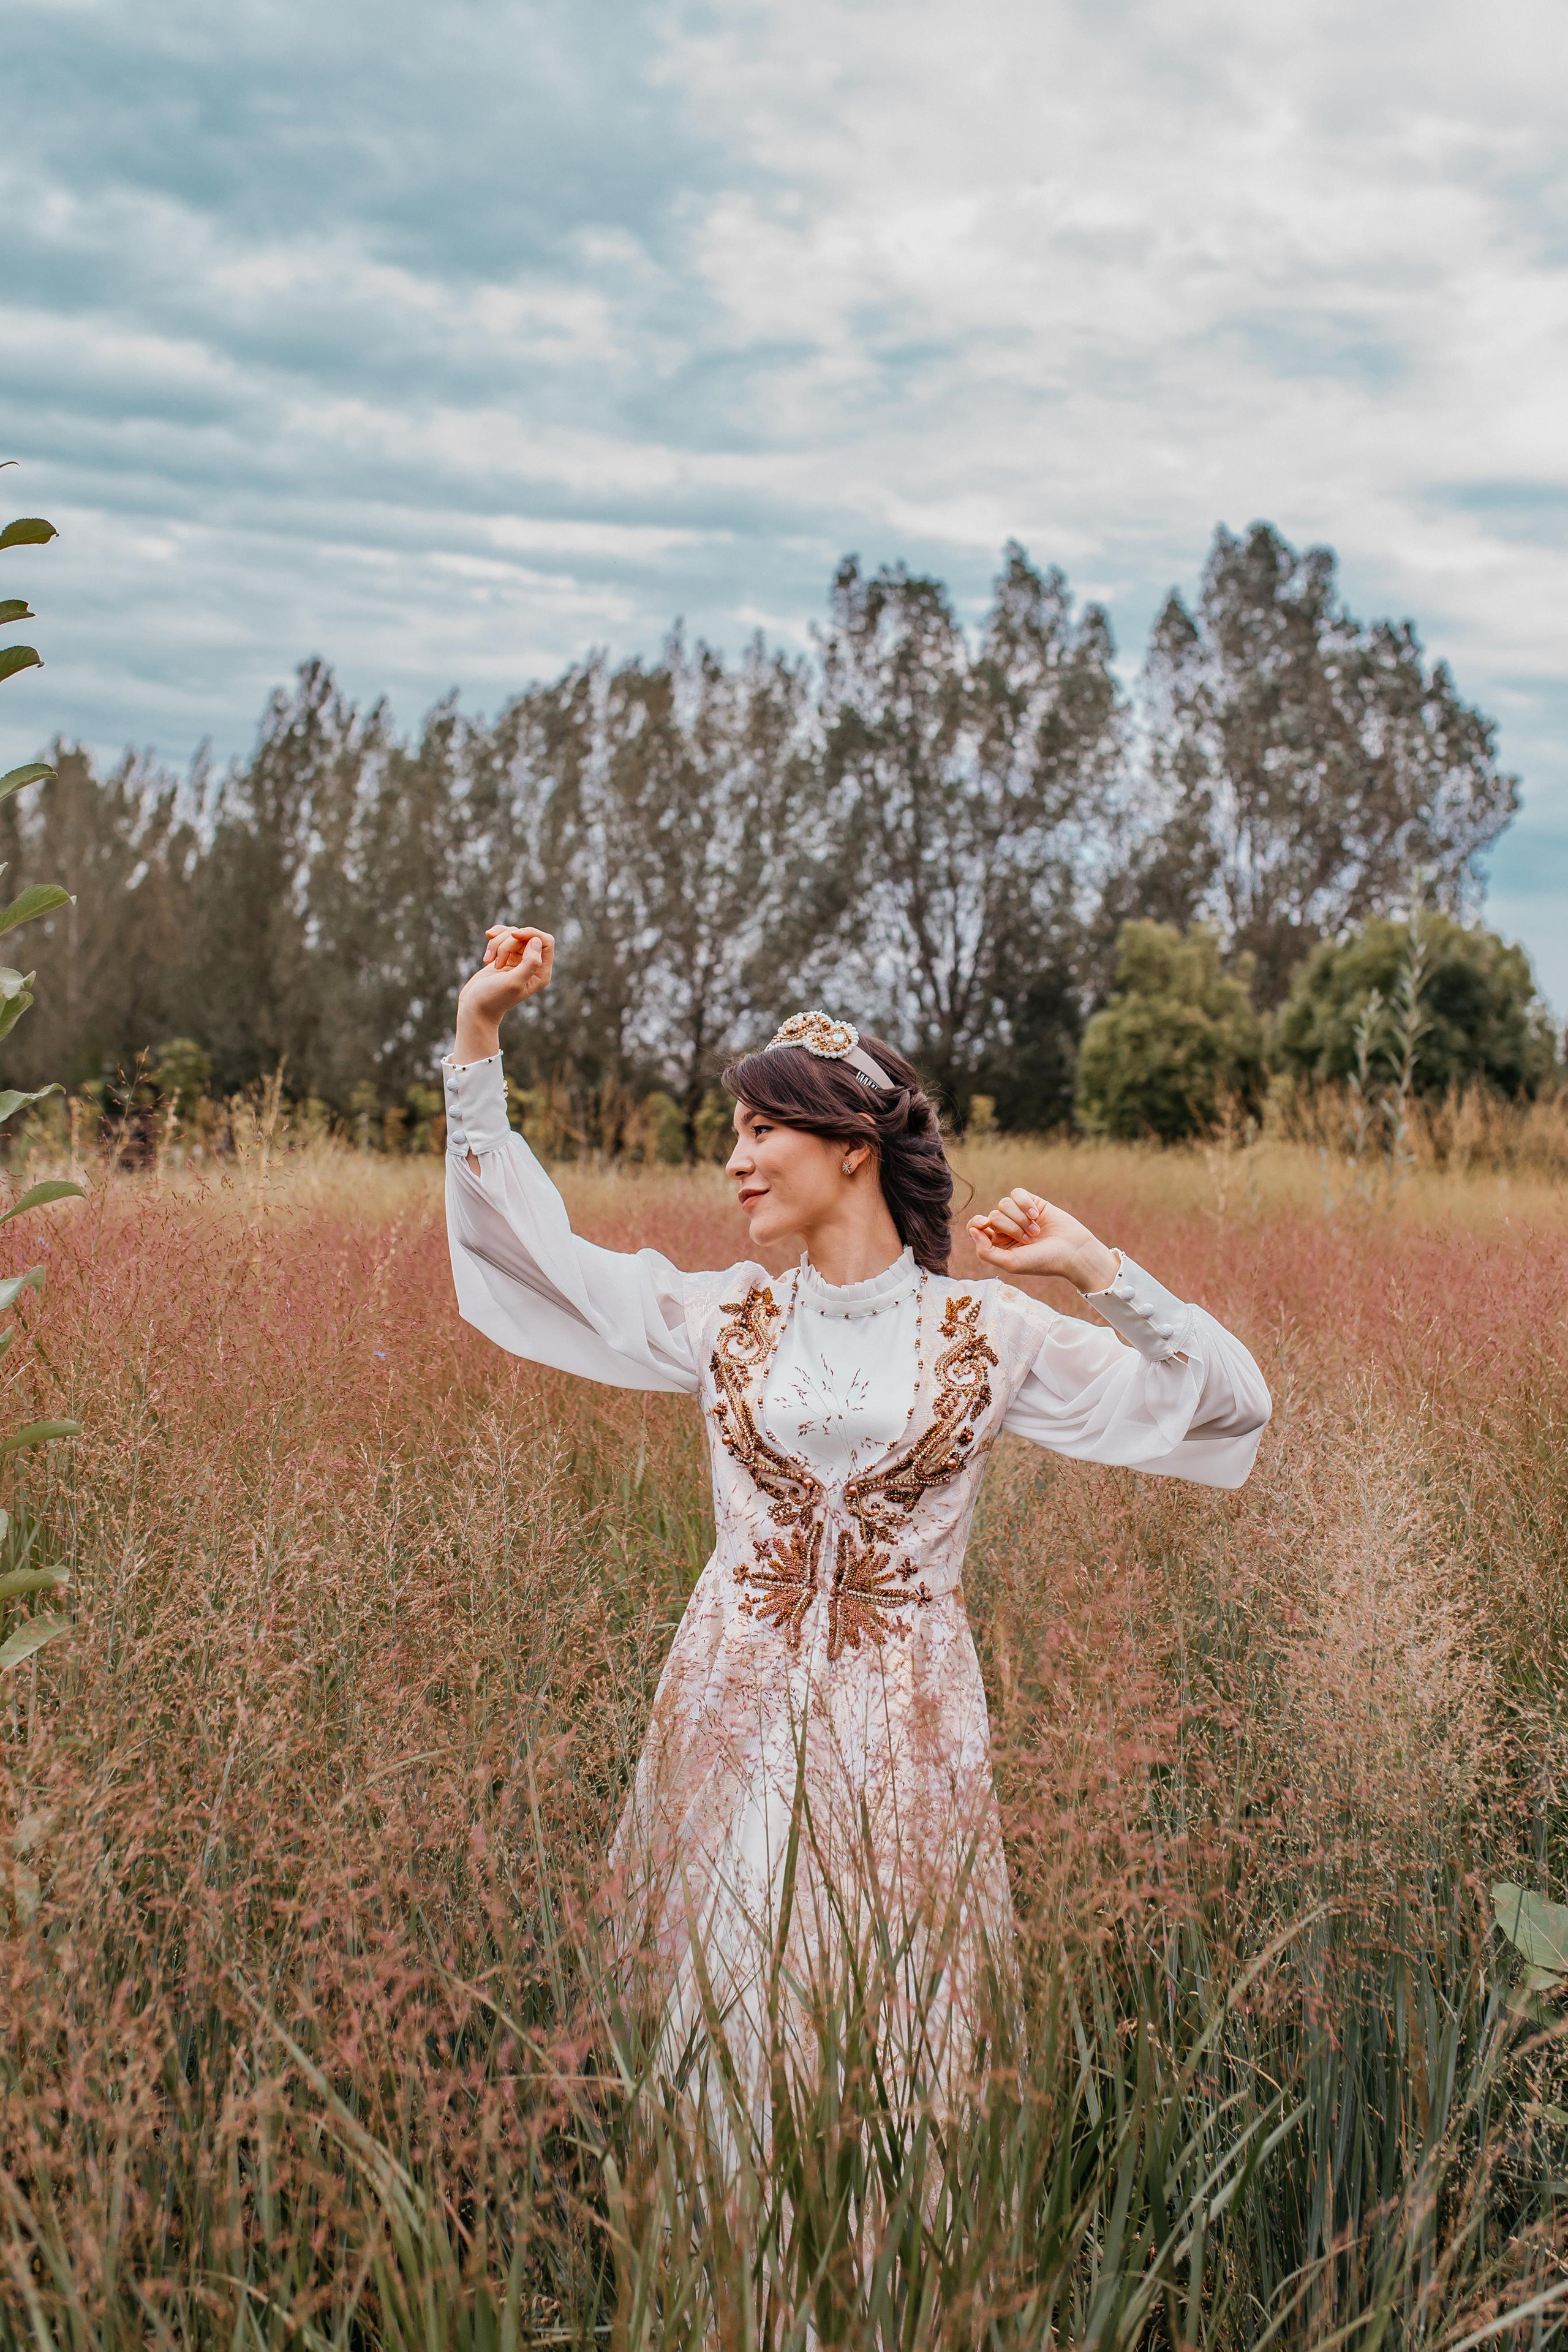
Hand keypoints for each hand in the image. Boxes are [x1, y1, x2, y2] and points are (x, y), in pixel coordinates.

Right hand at [454, 925, 553, 1062]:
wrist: (475, 1006)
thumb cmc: (493, 998)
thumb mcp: (514, 982)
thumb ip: (530, 963)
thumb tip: (537, 941)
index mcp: (542, 973)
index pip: (546, 941)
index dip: (531, 933)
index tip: (514, 935)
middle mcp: (533, 965)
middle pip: (527, 936)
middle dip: (508, 942)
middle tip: (498, 962)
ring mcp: (519, 959)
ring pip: (512, 934)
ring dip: (498, 944)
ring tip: (489, 961)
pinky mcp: (506, 956)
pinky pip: (503, 936)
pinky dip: (493, 941)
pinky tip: (486, 956)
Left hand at [968, 1188, 1118, 1293]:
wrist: (1072, 1251)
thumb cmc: (1043, 1261)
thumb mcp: (1011, 1263)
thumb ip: (985, 1250)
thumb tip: (972, 1230)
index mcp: (998, 1244)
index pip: (976, 1227)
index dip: (977, 1223)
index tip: (984, 1224)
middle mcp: (1007, 1229)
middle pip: (993, 1215)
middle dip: (1010, 1227)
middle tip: (1029, 1240)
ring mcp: (1019, 1215)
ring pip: (1004, 1204)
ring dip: (1020, 1219)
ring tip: (1036, 1232)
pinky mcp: (1032, 1203)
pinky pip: (1017, 1193)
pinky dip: (1024, 1203)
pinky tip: (1035, 1214)